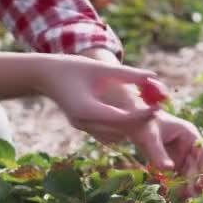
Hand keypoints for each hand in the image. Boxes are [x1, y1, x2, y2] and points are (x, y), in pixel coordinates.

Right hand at [41, 55, 159, 139]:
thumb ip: (128, 74)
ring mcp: (82, 128)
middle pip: (120, 131)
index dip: (141, 115)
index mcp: (86, 109)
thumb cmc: (72, 67)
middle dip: (139, 123)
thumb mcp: (101, 68)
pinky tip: (131, 117)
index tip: (158, 108)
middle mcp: (84, 123)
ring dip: (131, 127)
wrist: (45, 75)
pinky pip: (107, 134)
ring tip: (147, 115)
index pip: (121, 118)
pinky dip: (120, 127)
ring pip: (115, 135)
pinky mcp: (83, 127)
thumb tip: (154, 77)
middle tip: (157, 112)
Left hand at [131, 112, 202, 195]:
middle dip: (198, 180)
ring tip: (186, 198)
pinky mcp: (173, 162)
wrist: (131, 123)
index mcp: (189, 134)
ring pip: (190, 173)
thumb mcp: (149, 138)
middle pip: (198, 165)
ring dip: (189, 185)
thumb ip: (158, 153)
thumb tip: (168, 169)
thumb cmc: (143, 124)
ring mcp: (182, 154)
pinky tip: (177, 196)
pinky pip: (180, 176)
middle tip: (196, 194)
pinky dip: (179, 185)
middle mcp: (188, 145)